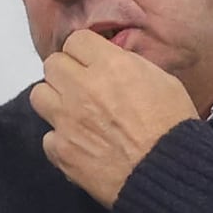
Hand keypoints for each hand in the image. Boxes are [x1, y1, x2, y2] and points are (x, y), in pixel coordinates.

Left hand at [29, 30, 202, 212]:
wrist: (167, 172)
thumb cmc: (172, 127)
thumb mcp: (163, 81)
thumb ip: (129, 66)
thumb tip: (111, 63)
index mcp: (110, 66)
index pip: (76, 41)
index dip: (85, 52)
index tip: (91, 61)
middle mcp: (82, 88)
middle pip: (52, 64)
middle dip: (66, 72)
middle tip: (82, 86)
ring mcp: (66, 120)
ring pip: (39, 95)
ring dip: (55, 100)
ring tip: (75, 112)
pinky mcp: (61, 149)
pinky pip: (48, 136)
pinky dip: (61, 139)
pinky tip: (80, 143)